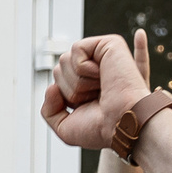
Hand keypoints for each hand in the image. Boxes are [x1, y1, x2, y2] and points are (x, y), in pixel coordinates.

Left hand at [39, 34, 154, 152]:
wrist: (122, 123)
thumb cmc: (101, 128)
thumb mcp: (65, 127)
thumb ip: (49, 110)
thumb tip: (52, 86)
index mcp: (87, 86)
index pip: (59, 82)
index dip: (65, 98)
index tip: (90, 108)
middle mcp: (95, 69)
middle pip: (58, 70)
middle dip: (69, 90)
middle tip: (95, 98)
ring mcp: (103, 56)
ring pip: (64, 60)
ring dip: (77, 82)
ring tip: (100, 87)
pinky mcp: (109, 44)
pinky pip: (76, 50)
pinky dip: (83, 68)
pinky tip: (101, 75)